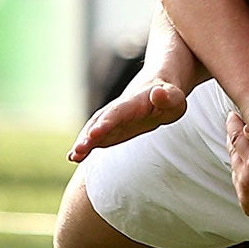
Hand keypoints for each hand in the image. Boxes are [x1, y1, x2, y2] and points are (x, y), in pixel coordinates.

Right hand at [67, 74, 189, 161]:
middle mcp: (119, 110)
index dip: (107, 122)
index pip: (119, 112)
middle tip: (77, 150)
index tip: (95, 133)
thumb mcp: (175, 97)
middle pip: (101, 121)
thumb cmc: (169, 96)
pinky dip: (85, 145)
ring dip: (84, 141)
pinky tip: (73, 157)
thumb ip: (168, 97)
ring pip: (95, 129)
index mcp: (134, 102)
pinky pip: (96, 137)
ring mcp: (112, 119)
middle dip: (89, 135)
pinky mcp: (111, 129)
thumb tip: (158, 93)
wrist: (158, 89)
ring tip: (73, 156)